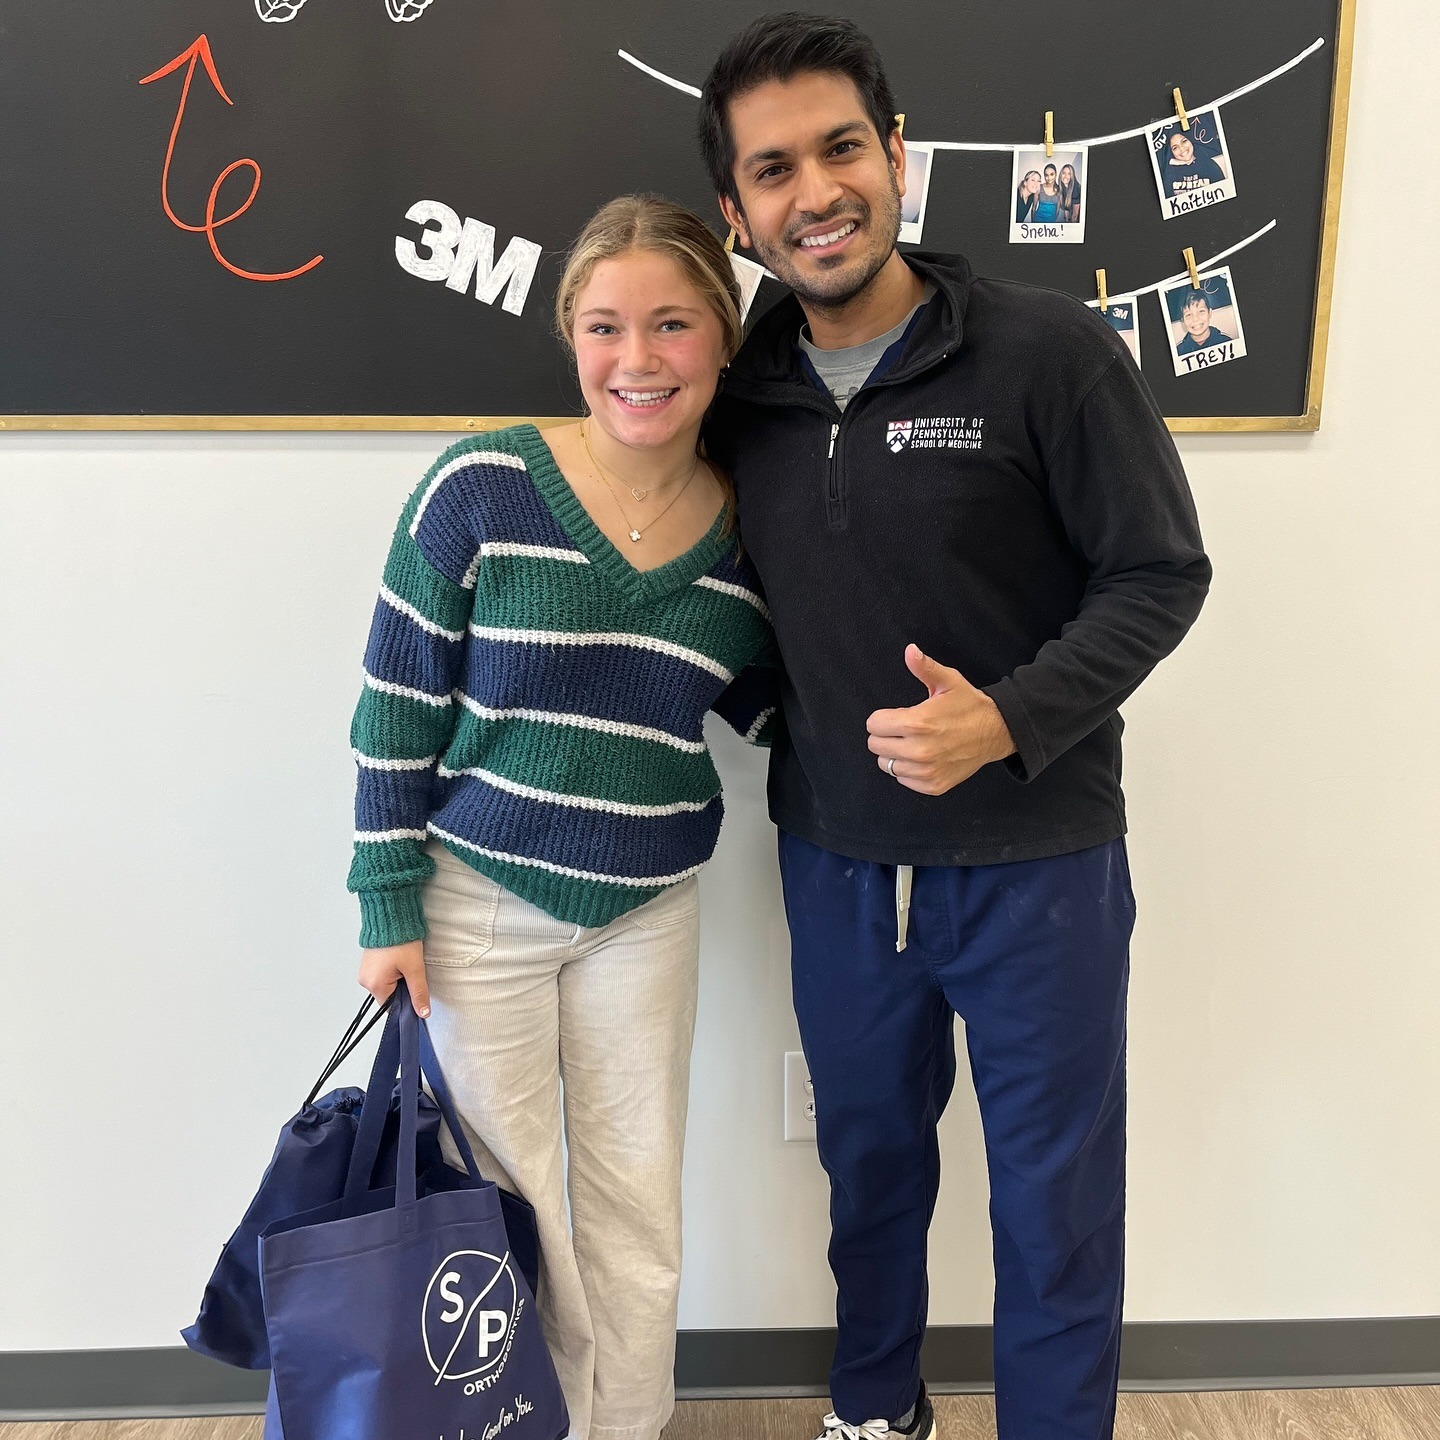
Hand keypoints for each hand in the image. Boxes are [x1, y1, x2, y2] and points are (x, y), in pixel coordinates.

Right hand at [358, 939, 429, 1017]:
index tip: (416, 994)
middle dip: (402, 988)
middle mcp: (365, 980)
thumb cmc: (400, 939)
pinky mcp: (369, 963)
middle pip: (388, 996)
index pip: (391, 1007)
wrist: (390, 916)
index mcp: (374, 984)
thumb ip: (419, 992)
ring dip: (398, 978)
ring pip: (386, 985)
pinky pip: (382, 975)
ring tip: (404, 963)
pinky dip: (392, 971)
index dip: (406, 1002)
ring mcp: (365, 971)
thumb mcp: (414, 968)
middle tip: (411, 972)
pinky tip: (398, 960)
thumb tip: (423, 1012)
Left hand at [866, 644, 1016, 795]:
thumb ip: (924, 667)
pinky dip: (908, 770)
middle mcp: (919, 751)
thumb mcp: (948, 681)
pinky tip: (924, 757)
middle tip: (906, 729)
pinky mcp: (933, 786)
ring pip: (887, 765)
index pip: (873, 725)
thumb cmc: (969, 706)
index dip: (883, 717)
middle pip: (875, 746)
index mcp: (917, 723)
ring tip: (915, 743)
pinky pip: (903, 779)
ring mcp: (926, 771)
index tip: (897, 716)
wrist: (996, 732)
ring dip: (896, 754)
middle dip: (886, 735)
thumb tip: (910, 651)